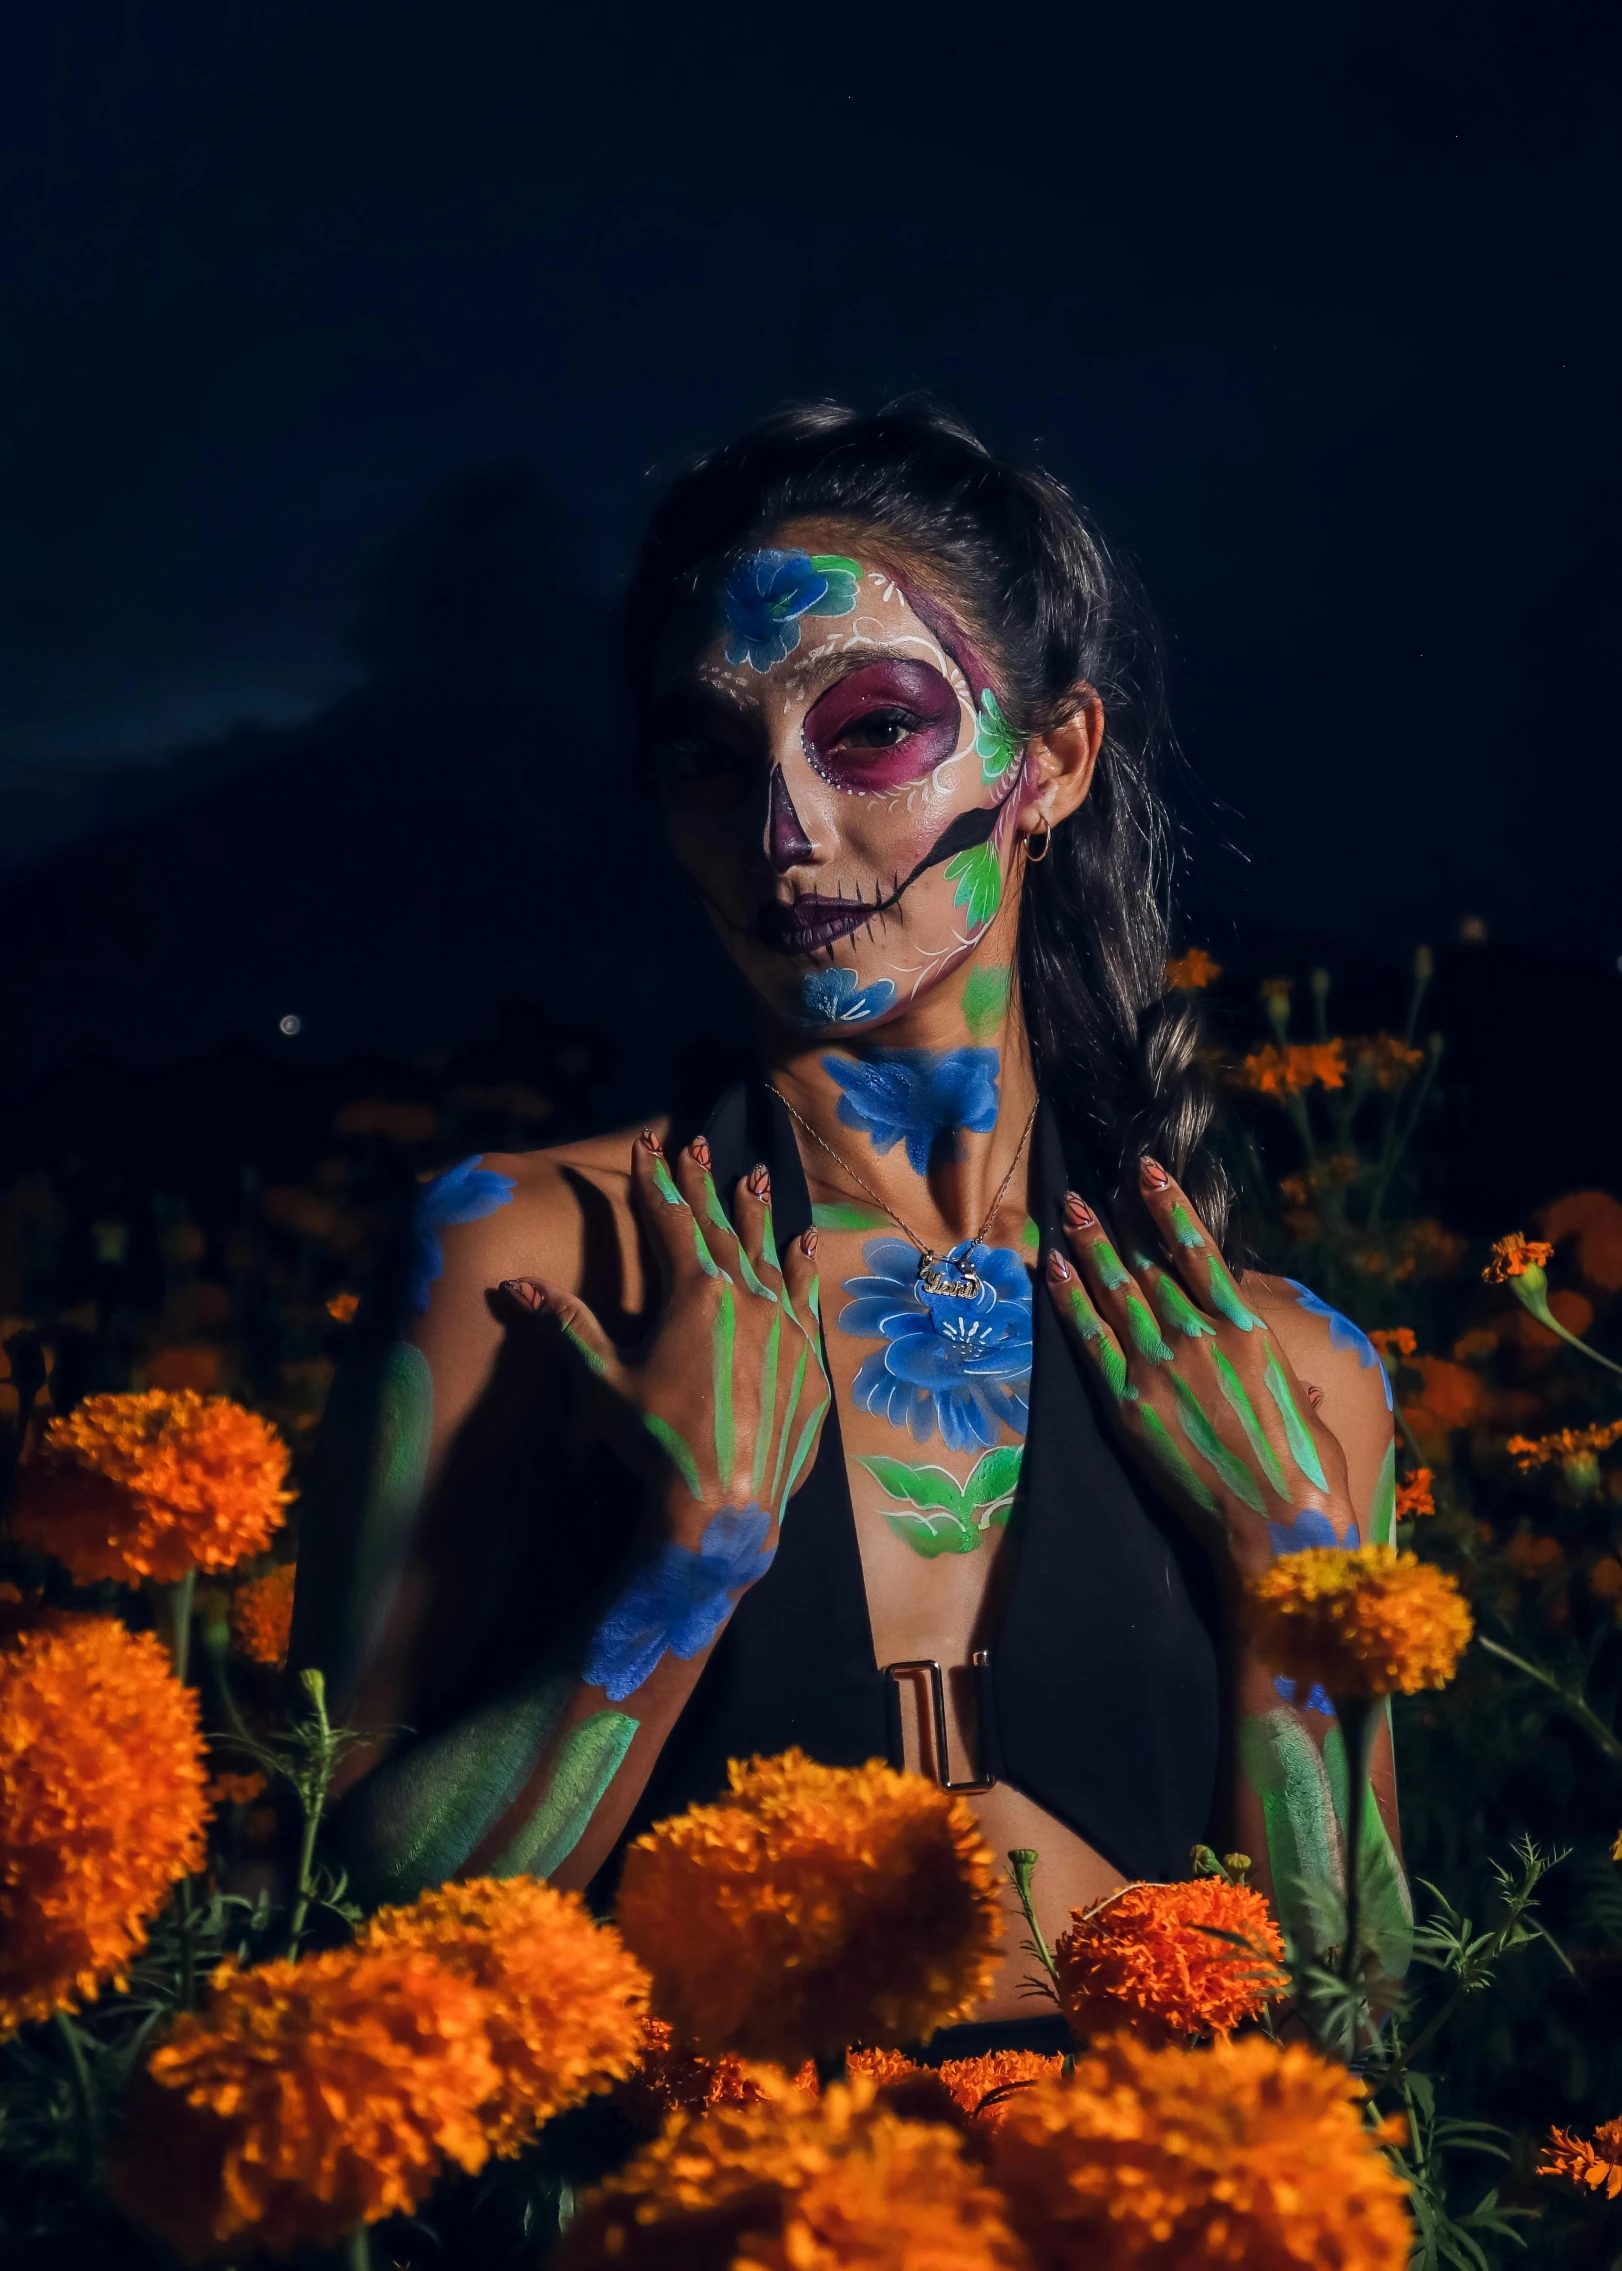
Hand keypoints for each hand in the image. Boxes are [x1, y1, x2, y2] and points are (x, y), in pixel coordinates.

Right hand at [501, 1132, 829, 1552]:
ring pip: (771, 1256)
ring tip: (754, 1178)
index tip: (649, 1146)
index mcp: (695, 1295)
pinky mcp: (809, 1363)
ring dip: (757, 1215)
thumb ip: (567, 1326)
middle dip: (705, 1185)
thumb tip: (513, 1285)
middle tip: (701, 1144)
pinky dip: (802, 1267)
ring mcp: (786, 1329)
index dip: (657, 1182)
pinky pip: (806, 1299)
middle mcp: (747, 1299)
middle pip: (721, 1228)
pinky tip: (805, 1245)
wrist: (724, 1506)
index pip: (671, 1222)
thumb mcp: (603, 1383)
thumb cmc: (656, 1444)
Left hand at [1044, 1157, 1355, 1578]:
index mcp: (1248, 1330)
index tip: (1147, 1172)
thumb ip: (1283, 1380)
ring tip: (1067, 1213)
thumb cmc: (1307, 1473)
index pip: (1198, 1251)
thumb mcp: (1305, 1410)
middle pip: (1146, 1266)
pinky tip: (1053, 1270)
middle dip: (1115, 1226)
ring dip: (1087, 1248)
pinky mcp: (1130, 1405)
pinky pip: (1090, 1341)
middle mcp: (1199, 1337)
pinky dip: (1069, 1301)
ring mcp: (1160, 1368)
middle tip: (1086, 1193)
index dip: (1168, 1207)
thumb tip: (1291, 1378)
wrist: (1279, 1526)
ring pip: (1114, 1292)